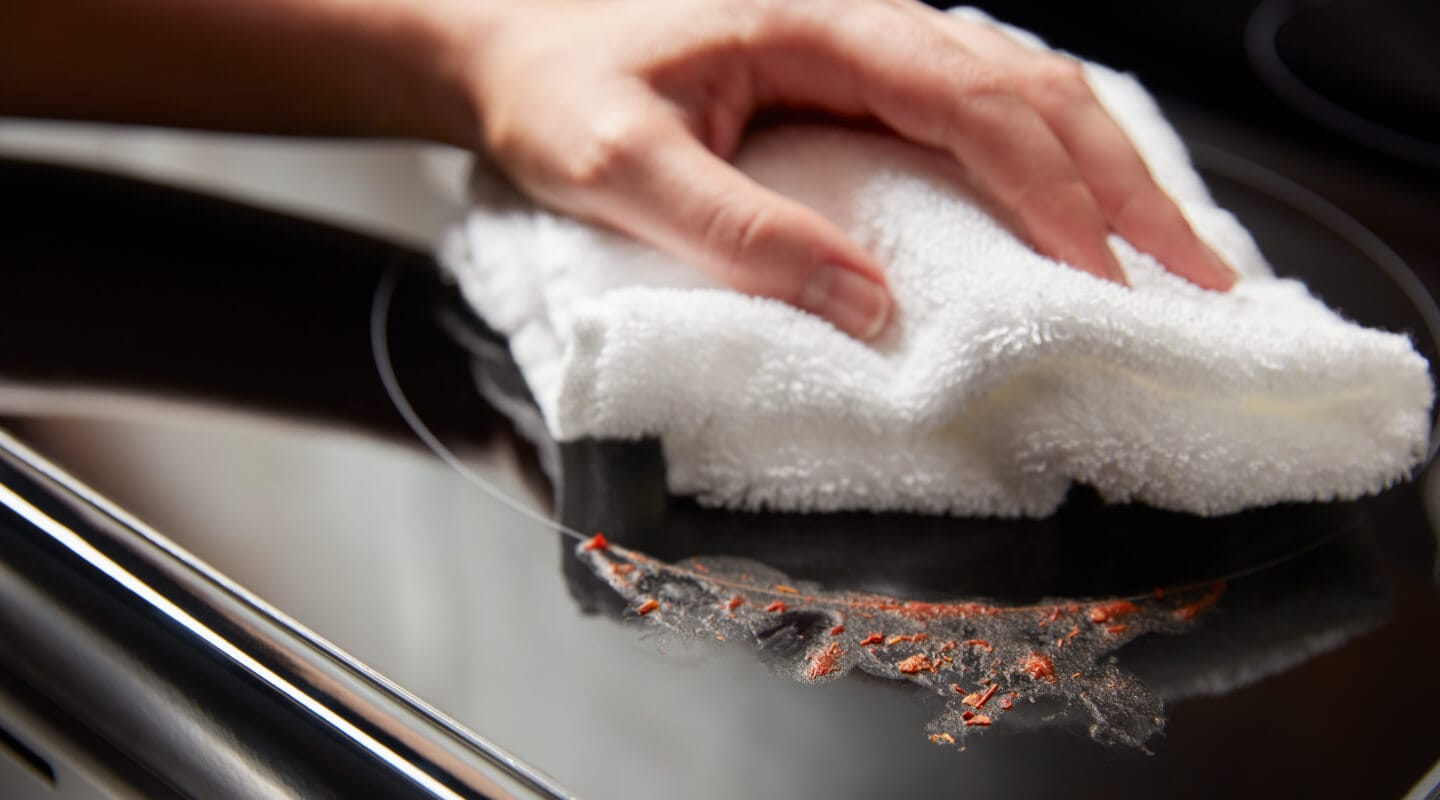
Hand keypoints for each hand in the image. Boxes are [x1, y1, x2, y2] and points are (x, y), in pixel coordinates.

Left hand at [444, 0, 1235, 338]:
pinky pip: (981, 103)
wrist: (505, 33)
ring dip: (1105, 168)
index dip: (1051, 188)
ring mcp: (866, 41)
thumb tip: (869, 305)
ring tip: (1171, 248)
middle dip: (1121, 182)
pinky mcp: (857, 75)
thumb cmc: (552, 86)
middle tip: (1198, 274)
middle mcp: (862, 19)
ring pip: (1023, 87)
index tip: (1107, 275)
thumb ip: (736, 228)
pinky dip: (1050, 157)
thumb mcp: (617, 164)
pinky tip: (1081, 206)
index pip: (972, 100)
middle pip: (1032, 86)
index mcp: (819, 24)